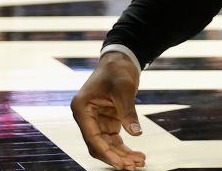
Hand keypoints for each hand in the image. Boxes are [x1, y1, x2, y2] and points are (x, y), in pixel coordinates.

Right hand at [71, 52, 146, 170]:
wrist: (121, 60)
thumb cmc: (117, 70)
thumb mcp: (124, 89)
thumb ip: (128, 112)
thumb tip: (136, 134)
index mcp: (82, 108)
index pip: (92, 137)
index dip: (106, 153)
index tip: (121, 163)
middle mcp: (86, 117)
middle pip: (98, 145)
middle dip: (116, 157)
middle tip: (133, 166)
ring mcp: (97, 121)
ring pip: (107, 145)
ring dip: (122, 155)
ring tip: (139, 162)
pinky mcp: (108, 121)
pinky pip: (114, 140)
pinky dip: (124, 148)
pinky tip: (137, 155)